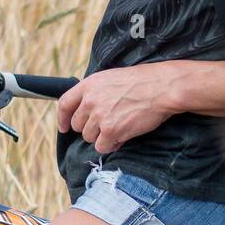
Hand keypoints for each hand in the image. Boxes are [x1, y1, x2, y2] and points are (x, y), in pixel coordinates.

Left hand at [56, 61, 182, 153]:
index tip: (64, 127)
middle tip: (107, 125)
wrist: (162, 87)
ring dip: (102, 136)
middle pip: (78, 125)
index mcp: (89, 85)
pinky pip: (102, 147)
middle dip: (90, 128)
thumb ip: (96, 91)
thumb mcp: (112, 78)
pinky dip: (112, 145)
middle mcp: (90, 100)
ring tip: (119, 127)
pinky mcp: (111, 131)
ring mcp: (100, 116)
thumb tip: (87, 108)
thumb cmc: (143, 81)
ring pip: (89, 137)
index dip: (62, 118)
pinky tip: (123, 136)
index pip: (64, 104)